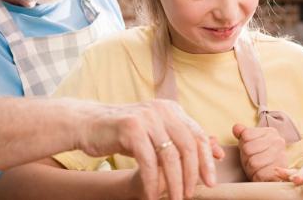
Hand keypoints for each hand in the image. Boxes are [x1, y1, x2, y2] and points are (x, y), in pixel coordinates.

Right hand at [75, 99, 222, 199]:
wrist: (86, 124)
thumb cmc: (124, 134)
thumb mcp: (156, 135)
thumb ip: (181, 142)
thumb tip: (216, 153)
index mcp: (172, 110)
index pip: (198, 135)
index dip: (207, 159)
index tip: (211, 181)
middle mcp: (162, 110)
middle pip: (188, 146)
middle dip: (193, 174)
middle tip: (191, 194)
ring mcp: (147, 118)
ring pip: (170, 156)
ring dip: (174, 182)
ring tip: (175, 198)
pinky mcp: (130, 128)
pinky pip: (148, 161)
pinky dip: (151, 181)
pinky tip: (151, 195)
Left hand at [232, 124, 286, 181]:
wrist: (273, 177)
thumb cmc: (260, 159)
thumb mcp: (250, 144)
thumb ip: (243, 134)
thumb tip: (236, 128)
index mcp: (271, 132)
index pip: (246, 135)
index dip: (243, 145)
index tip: (250, 150)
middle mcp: (278, 142)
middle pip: (248, 149)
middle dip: (246, 158)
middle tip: (252, 162)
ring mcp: (281, 157)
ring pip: (253, 162)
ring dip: (250, 169)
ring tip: (256, 169)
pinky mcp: (279, 172)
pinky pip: (259, 174)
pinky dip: (256, 176)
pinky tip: (261, 175)